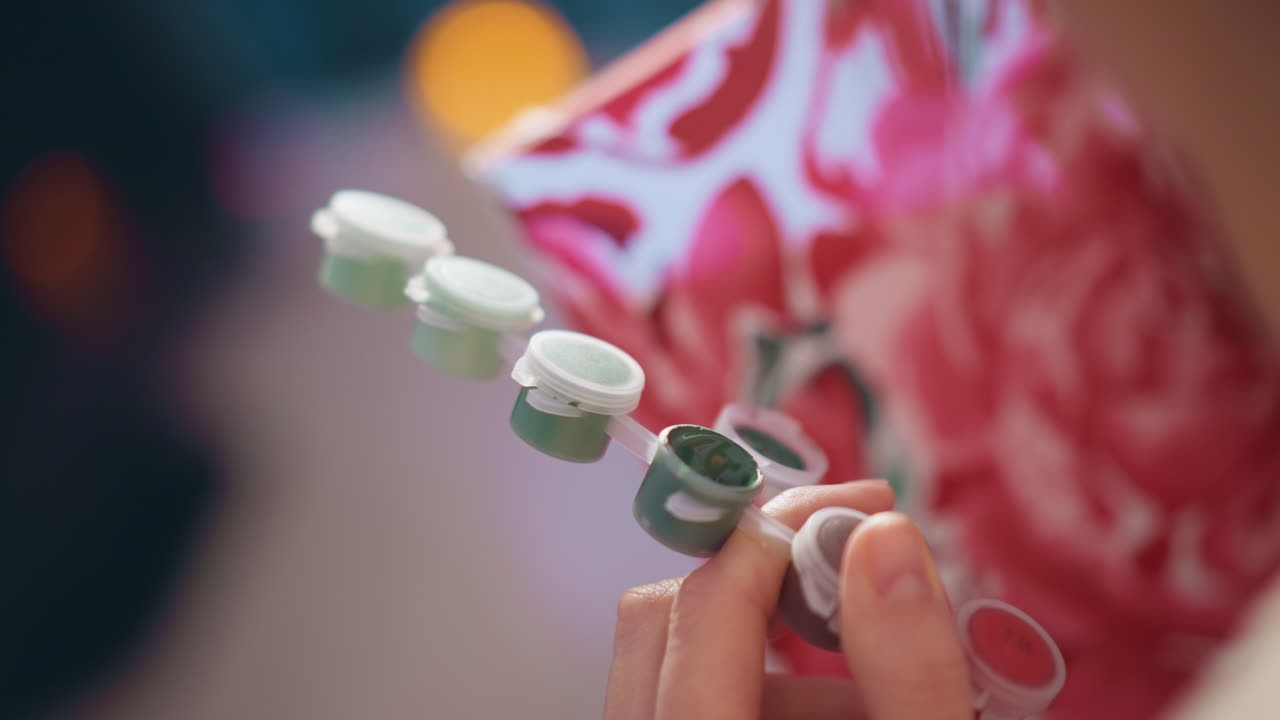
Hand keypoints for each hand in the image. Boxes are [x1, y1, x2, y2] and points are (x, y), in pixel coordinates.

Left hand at [604, 480, 972, 718]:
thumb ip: (911, 666)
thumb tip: (883, 540)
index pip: (702, 615)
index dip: (775, 545)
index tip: (853, 518)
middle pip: (662, 618)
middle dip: (767, 583)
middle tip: (858, 573)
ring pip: (670, 658)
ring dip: (770, 642)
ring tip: (874, 673)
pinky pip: (682, 695)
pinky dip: (757, 683)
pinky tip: (844, 706)